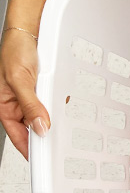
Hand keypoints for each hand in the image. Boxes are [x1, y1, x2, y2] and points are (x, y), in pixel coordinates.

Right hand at [0, 30, 49, 159]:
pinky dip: (57, 101)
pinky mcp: (40, 90)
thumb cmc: (15, 51)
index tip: (42, 161)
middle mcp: (16, 105)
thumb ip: (31, 105)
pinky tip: (61, 95)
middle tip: (58, 138)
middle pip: (33, 128)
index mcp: (5, 106)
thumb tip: (40, 126)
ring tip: (58, 108)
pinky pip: (51, 102)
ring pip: (44, 116)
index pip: (18, 136)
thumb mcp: (21, 80)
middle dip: (45, 130)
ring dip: (52, 114)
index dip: (30, 150)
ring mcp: (29, 98)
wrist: (27, 32)